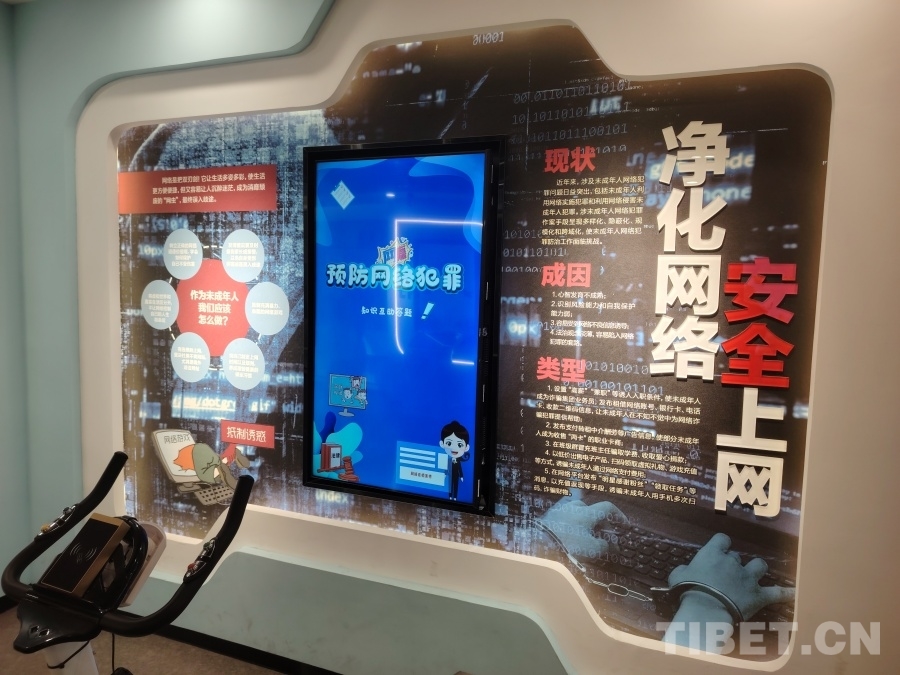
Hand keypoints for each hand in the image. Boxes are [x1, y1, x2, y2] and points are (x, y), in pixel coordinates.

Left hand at [539, 494, 627, 561]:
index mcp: (588, 512)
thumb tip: (609, 544)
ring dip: (587, 522)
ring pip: (579, 512)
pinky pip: (567, 517)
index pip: (608, 507)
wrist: (539, 543)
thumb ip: (604, 545)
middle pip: (593, 511)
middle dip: (602, 523)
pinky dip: (574, 524)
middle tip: (605, 537)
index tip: (624, 525)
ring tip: (588, 536)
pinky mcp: (549, 516)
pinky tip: (572, 534)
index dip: (619, 515)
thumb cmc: (570, 545)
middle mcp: (575, 506)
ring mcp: (560, 509)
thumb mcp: (592, 549)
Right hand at [669, 533, 793, 620]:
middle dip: (733, 564)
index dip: (721, 546)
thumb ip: (684, 569)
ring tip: (752, 577)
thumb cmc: (688, 590)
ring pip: (759, 566)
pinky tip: (795, 592)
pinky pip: (777, 593)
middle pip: (737, 556)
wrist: (705, 609)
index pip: (722, 540)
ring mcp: (748, 578)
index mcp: (713, 554)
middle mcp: (733, 562)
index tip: (717, 554)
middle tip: (725, 577)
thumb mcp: (677, 575)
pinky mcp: (759, 596)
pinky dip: (786, 593)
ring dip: (756, 570)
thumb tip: (685, 571)